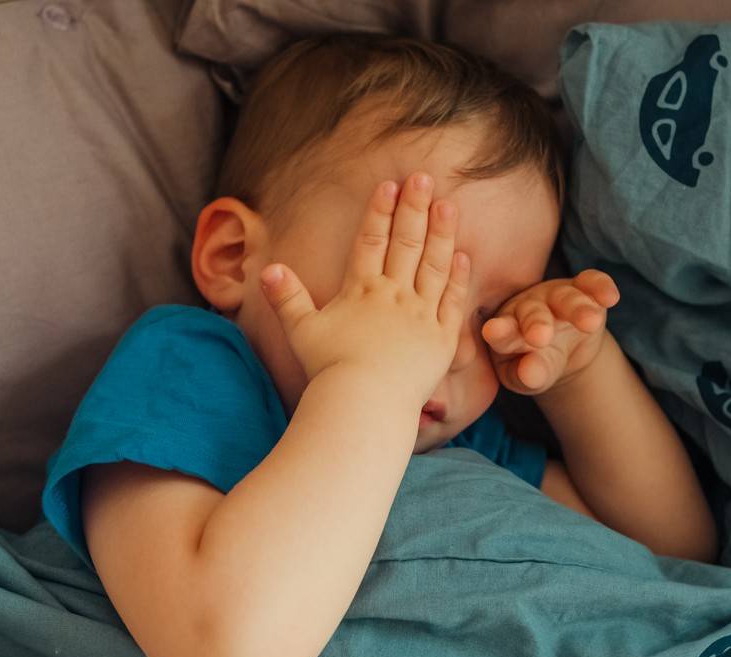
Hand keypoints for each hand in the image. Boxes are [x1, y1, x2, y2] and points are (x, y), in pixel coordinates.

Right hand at [257, 172, 469, 410]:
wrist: (365, 403)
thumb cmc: (330, 370)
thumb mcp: (301, 331)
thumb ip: (286, 298)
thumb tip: (267, 269)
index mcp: (362, 291)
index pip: (372, 242)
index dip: (380, 211)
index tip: (389, 185)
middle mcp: (394, 296)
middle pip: (406, 243)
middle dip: (414, 208)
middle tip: (423, 178)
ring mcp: (421, 315)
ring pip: (435, 265)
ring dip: (442, 233)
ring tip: (448, 205)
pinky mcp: (441, 338)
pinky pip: (453, 301)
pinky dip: (459, 277)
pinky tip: (463, 256)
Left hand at [481, 269, 619, 395]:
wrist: (565, 352)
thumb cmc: (537, 365)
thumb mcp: (531, 377)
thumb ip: (529, 376)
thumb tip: (530, 374)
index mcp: (506, 329)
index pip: (502, 331)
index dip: (499, 331)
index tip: (494, 333)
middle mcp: (527, 307)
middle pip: (532, 312)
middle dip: (537, 322)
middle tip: (540, 337)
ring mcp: (556, 296)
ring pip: (565, 298)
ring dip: (577, 309)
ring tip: (589, 323)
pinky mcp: (584, 289)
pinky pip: (591, 283)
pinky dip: (600, 287)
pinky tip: (610, 296)